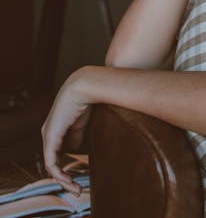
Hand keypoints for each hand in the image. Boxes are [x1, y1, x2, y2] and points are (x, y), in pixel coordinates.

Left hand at [41, 69, 91, 194]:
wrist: (84, 87)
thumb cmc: (87, 100)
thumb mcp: (83, 124)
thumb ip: (78, 137)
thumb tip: (77, 150)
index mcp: (56, 128)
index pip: (58, 153)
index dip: (68, 167)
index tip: (80, 176)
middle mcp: (48, 132)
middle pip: (54, 161)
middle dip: (65, 177)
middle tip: (77, 188)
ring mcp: (48, 135)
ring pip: (51, 165)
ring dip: (63, 179)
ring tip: (75, 188)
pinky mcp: (50, 137)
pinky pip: (51, 162)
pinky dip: (59, 173)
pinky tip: (68, 180)